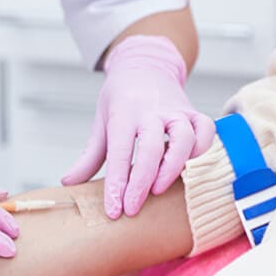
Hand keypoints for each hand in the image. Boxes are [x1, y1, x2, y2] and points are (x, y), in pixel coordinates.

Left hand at [62, 35, 214, 218]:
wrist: (145, 65)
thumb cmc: (121, 98)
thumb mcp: (101, 121)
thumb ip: (89, 155)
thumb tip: (69, 183)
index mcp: (124, 113)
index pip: (120, 151)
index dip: (117, 183)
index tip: (114, 210)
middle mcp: (151, 111)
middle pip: (151, 147)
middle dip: (142, 181)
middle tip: (132, 207)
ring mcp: (175, 110)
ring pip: (184, 137)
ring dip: (174, 166)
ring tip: (160, 189)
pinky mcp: (193, 112)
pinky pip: (205, 129)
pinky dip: (202, 149)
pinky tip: (189, 167)